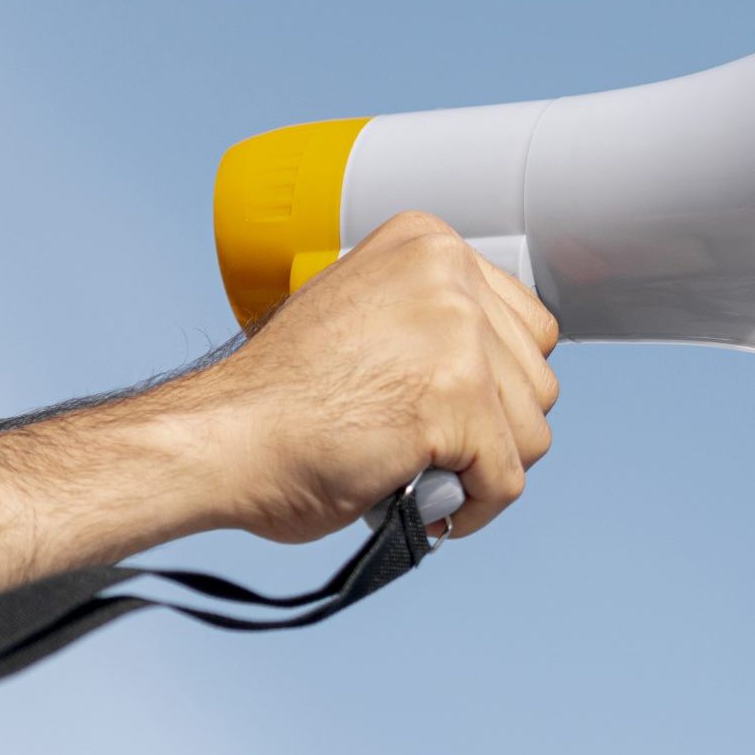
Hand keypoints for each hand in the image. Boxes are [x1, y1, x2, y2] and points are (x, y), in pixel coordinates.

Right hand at [173, 210, 561, 542]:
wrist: (218, 439)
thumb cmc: (277, 396)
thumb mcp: (366, 313)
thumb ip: (430, 319)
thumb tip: (499, 362)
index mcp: (430, 245)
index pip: (526, 325)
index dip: (495, 382)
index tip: (451, 407)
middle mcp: (450, 275)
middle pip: (537, 377)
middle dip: (493, 427)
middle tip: (432, 448)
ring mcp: (457, 336)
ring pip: (531, 429)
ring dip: (483, 467)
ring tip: (421, 472)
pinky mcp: (455, 401)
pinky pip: (506, 478)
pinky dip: (476, 508)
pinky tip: (433, 509)